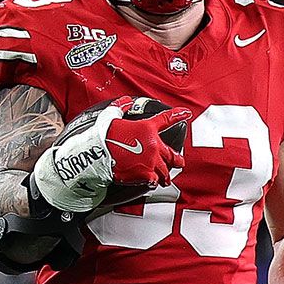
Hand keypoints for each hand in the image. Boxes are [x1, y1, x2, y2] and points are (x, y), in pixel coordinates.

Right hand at [30, 98, 191, 214]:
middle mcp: (154, 147)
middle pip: (173, 155)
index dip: (179, 114)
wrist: (96, 155)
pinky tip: (151, 182)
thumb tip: (125, 101)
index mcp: (148, 129)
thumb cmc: (103, 135)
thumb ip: (121, 107)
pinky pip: (154, 181)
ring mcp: (151, 163)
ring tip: (165, 178)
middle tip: (179, 162)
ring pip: (166, 171)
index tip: (186, 113)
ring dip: (166, 174)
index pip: (167, 119)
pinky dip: (153, 182)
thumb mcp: (111, 115)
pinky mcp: (144, 176)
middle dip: (177, 160)